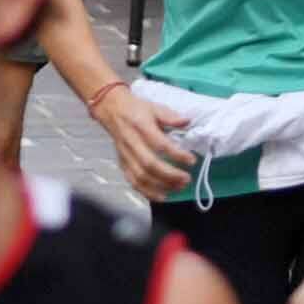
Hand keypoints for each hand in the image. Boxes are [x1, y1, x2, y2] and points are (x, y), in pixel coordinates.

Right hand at [86, 85, 199, 201]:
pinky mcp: (122, 163)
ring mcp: (126, 155)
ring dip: (161, 186)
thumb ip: (170, 116)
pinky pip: (133, 181)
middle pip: (150, 164)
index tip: (191, 160)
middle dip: (170, 175)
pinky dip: (147, 192)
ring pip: (141, 176)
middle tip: (186, 178)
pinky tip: (162, 196)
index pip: (160, 144)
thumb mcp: (154, 107)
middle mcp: (132, 143)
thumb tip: (187, 121)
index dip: (177, 154)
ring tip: (178, 187)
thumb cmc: (135, 109)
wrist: (111, 109)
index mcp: (141, 127)